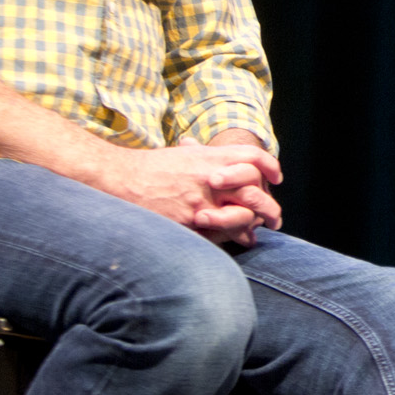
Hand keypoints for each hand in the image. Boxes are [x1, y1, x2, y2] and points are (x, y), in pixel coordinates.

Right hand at [94, 138, 283, 245]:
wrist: (118, 177)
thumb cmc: (148, 168)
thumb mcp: (180, 155)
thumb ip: (200, 156)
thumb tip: (205, 152)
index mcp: (209, 157)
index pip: (252, 156)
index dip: (270, 166)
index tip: (276, 178)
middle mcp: (211, 175)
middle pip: (255, 186)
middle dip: (268, 205)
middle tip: (274, 218)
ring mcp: (201, 198)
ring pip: (243, 212)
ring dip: (253, 224)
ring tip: (257, 233)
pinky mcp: (189, 219)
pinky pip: (220, 230)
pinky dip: (233, 237)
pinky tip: (239, 241)